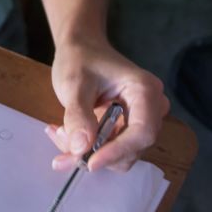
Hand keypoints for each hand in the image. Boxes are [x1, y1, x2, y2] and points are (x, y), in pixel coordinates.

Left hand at [44, 38, 168, 171]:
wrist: (80, 49)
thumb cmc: (80, 59)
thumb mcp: (74, 84)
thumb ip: (77, 116)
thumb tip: (81, 148)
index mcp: (145, 91)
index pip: (142, 132)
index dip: (118, 151)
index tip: (90, 162)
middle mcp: (151, 108)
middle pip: (133, 148)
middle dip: (97, 152)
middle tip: (62, 138)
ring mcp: (140, 120)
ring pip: (120, 154)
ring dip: (88, 152)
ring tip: (61, 131)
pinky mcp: (126, 129)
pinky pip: (111, 150)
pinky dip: (87, 148)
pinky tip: (65, 132)